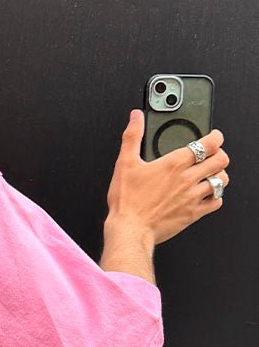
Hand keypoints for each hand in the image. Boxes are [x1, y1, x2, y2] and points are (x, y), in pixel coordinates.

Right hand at [105, 110, 229, 244]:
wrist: (130, 229)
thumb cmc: (127, 201)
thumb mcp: (124, 163)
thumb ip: (132, 137)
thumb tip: (136, 118)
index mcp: (174, 164)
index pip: (208, 144)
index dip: (216, 137)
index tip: (214, 136)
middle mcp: (188, 179)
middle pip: (221, 160)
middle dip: (220, 154)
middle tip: (214, 154)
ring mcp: (193, 197)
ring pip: (221, 180)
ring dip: (219, 174)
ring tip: (212, 173)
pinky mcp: (194, 213)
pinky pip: (217, 202)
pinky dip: (216, 196)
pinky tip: (207, 194)